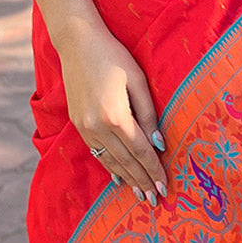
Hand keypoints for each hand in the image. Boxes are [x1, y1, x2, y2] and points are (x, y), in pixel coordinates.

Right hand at [57, 23, 167, 205]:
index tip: (164, 186)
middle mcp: (97, 127)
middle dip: (141, 181)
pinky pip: (96, 152)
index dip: (153, 170)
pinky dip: (109, 166)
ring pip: (109, 160)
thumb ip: (148, 114)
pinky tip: (117, 175)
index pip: (139, 151)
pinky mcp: (77, 123)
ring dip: (126, 178)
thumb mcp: (137, 80)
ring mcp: (84, 127)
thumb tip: (158, 144)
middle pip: (124, 162)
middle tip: (154, 199)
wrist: (77, 43)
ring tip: (139, 193)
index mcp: (115, 116)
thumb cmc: (113, 56)